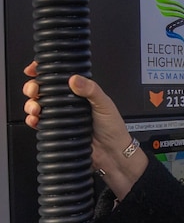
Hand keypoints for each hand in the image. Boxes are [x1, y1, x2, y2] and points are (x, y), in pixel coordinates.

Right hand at [23, 62, 147, 199]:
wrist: (112, 153)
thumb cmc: (113, 128)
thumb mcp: (104, 104)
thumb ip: (91, 90)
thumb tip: (75, 80)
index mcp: (81, 92)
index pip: (61, 77)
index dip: (45, 72)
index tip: (34, 69)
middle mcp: (70, 103)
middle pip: (45, 90)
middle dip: (34, 87)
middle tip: (34, 90)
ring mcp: (62, 116)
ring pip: (39, 105)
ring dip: (32, 104)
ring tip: (35, 107)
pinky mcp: (57, 130)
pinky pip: (40, 123)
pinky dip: (33, 120)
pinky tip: (35, 120)